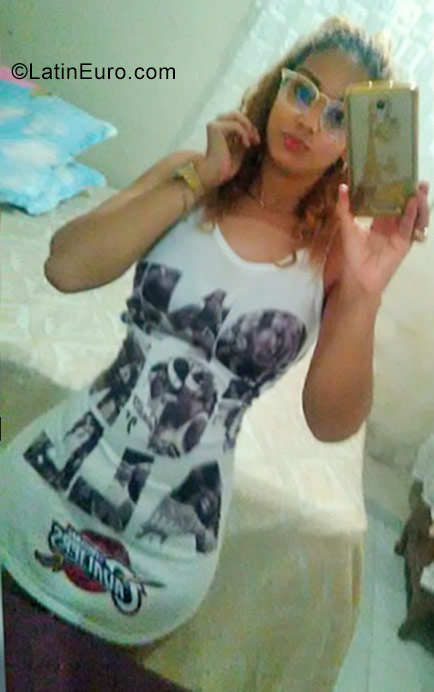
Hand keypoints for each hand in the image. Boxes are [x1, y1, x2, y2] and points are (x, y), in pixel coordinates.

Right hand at [196, 110, 260, 190]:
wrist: (216, 174)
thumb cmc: (226, 166)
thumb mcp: (239, 149)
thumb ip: (243, 137)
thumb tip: (252, 129)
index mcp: (220, 129)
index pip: (237, 119)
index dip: (249, 127)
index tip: (257, 141)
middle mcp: (215, 124)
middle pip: (237, 114)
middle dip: (249, 125)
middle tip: (256, 140)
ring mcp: (214, 124)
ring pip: (236, 116)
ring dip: (248, 128)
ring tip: (252, 142)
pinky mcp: (215, 128)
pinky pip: (236, 125)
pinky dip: (244, 134)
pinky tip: (246, 145)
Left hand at [336, 181, 429, 297]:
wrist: (358, 276)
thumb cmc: (353, 253)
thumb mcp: (347, 227)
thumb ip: (345, 208)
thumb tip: (342, 186)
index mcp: (380, 220)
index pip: (391, 200)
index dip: (397, 188)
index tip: (401, 174)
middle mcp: (393, 225)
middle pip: (406, 205)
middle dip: (413, 192)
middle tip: (416, 178)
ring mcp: (400, 233)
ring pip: (413, 214)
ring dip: (418, 202)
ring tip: (419, 189)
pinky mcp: (404, 243)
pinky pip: (409, 226)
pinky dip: (412, 214)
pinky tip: (413, 203)